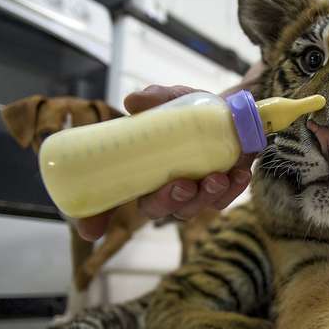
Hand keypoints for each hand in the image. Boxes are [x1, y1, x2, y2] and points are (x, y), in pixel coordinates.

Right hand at [74, 84, 254, 240]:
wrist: (230, 114)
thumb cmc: (190, 113)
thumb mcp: (174, 99)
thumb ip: (156, 98)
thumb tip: (134, 102)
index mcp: (139, 171)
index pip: (109, 201)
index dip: (95, 219)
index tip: (90, 230)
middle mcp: (161, 188)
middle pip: (155, 210)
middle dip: (167, 202)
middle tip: (181, 186)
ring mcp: (191, 194)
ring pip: (190, 209)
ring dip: (203, 197)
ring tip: (216, 179)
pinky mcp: (220, 193)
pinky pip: (222, 200)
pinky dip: (232, 189)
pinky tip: (238, 175)